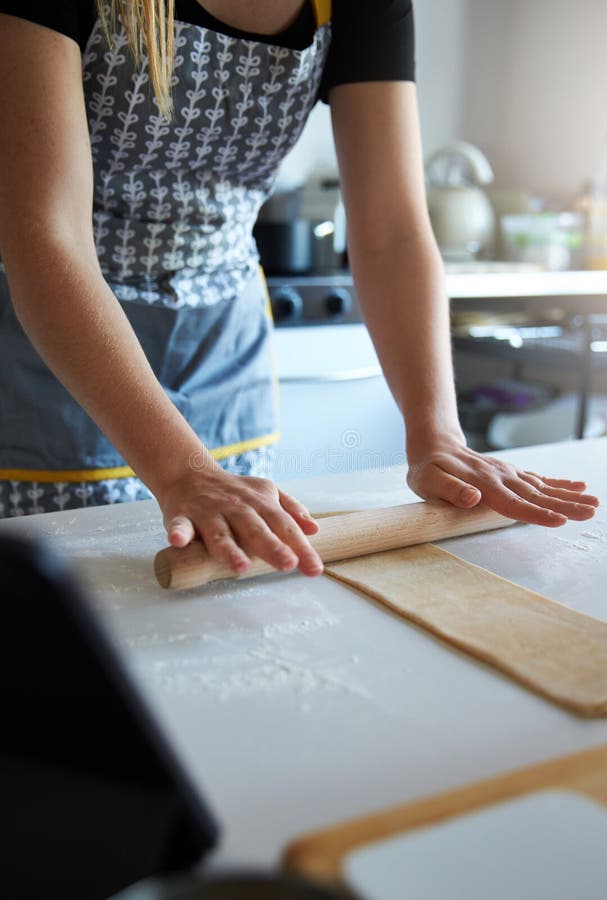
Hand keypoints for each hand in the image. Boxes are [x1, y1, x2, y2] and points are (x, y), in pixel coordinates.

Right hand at [157, 466, 322, 576]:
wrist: (190, 472)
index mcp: (260, 504)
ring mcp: (209, 512)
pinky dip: (178, 533)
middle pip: (256, 529)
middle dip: (272, 547)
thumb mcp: (267, 493)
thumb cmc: (234, 491)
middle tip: (288, 564)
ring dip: (229, 549)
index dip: (300, 548)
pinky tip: (178, 542)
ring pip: (219, 533)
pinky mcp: (182, 515)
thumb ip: (290, 510)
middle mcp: (237, 508)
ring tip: (240, 566)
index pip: (284, 526)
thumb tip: (314, 528)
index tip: (314, 569)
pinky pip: (180, 525)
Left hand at [406, 437, 598, 525]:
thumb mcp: (427, 481)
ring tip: (594, 504)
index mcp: (483, 483)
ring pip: (543, 487)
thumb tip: (473, 498)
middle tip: (591, 512)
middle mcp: (500, 477)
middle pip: (537, 495)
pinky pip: (538, 478)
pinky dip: (559, 483)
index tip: (559, 520)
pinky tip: (579, 487)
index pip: (513, 503)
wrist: (433, 443)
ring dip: (569, 496)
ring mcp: (507, 473)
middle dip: (565, 505)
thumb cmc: (427, 468)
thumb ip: (450, 490)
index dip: (536, 513)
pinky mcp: (509, 472)